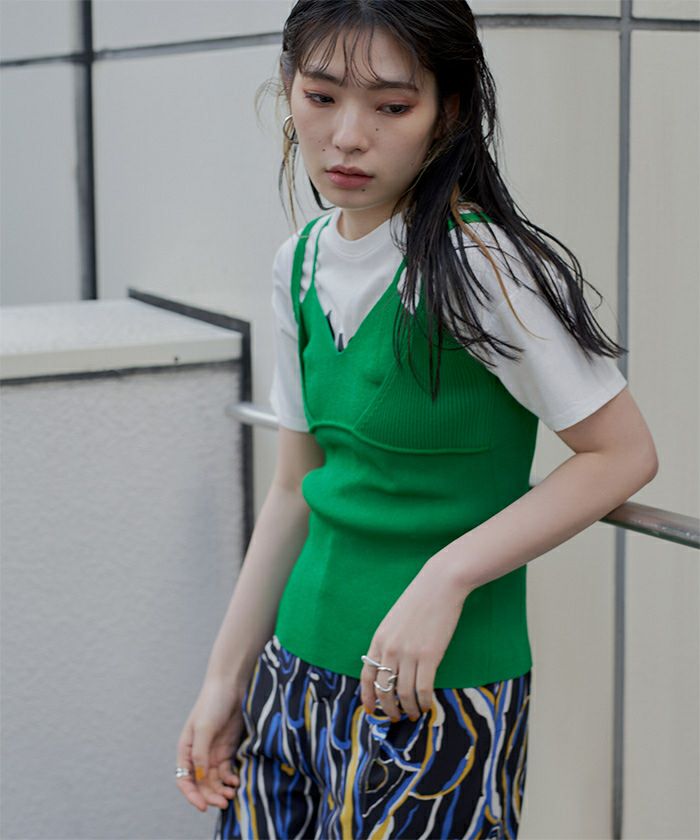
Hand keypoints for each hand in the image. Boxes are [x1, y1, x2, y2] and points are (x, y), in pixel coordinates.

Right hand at [176, 678, 246, 811]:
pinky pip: (227, 770)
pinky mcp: (228, 748)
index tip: (203, 806)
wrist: (231, 684)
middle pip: (202, 783)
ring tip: (232, 794)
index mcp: (186, 749)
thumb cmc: (212, 702)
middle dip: (211, 795)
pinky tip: (237, 782)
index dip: (192, 795)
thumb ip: (201, 753)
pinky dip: (231, 779)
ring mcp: (214, 751)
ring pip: (215, 779)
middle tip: (224, 803)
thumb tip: (200, 777)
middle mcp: (199, 754)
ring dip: (222, 790)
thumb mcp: (204, 727)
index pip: (184, 779)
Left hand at [359, 557, 467, 721]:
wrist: (439, 586)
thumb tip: (390, 668)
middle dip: (389, 708)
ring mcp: (409, 653)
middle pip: (385, 689)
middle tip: (396, 717)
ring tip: (413, 714)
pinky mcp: (429, 656)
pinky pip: (423, 689)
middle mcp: (390, 649)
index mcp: (379, 640)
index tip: (372, 710)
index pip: (367, 676)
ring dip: (408, 709)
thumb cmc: (418, 601)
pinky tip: (427, 706)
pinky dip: (424, 702)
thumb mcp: (393, 621)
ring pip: (404, 693)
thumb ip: (388, 643)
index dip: (368, 697)